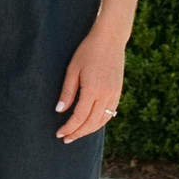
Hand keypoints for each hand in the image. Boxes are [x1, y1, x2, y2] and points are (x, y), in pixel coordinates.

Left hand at [56, 24, 127, 142]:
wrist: (110, 39)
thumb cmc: (87, 51)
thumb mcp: (72, 69)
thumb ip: (67, 92)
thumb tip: (60, 111)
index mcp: (93, 89)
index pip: (80, 116)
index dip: (69, 127)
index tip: (59, 134)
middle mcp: (107, 94)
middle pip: (92, 122)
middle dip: (78, 133)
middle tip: (65, 139)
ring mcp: (115, 94)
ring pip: (103, 120)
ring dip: (89, 130)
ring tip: (76, 134)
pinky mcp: (119, 91)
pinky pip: (110, 113)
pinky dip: (100, 122)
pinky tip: (91, 124)